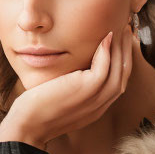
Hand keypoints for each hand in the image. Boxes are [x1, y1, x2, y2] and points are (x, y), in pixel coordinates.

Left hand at [0, 23, 134, 148]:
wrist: (28, 125)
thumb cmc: (36, 111)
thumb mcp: (60, 97)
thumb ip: (71, 86)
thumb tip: (71, 69)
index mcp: (95, 108)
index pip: (117, 82)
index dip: (121, 61)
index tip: (119, 42)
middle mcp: (100, 105)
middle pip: (123, 75)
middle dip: (127, 51)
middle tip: (126, 30)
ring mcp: (94, 99)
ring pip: (118, 70)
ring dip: (122, 47)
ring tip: (120, 28)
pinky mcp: (86, 90)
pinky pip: (104, 68)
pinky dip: (108, 51)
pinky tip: (106, 37)